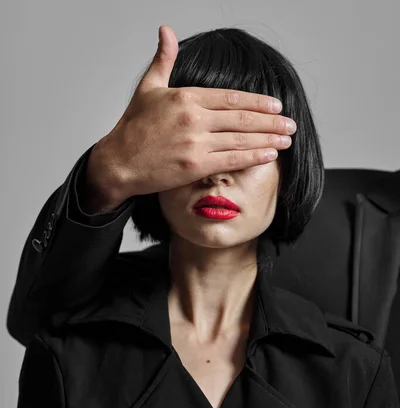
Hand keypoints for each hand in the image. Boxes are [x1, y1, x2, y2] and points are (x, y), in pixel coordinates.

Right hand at [87, 24, 296, 207]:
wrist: (118, 162)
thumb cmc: (132, 127)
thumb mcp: (148, 87)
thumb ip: (164, 59)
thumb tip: (166, 30)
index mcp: (186, 96)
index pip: (231, 97)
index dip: (257, 101)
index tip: (275, 105)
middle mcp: (194, 117)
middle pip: (242, 117)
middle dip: (271, 121)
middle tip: (290, 124)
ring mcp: (196, 142)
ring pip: (241, 138)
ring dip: (268, 139)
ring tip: (287, 139)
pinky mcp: (195, 165)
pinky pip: (232, 159)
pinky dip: (253, 156)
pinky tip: (269, 154)